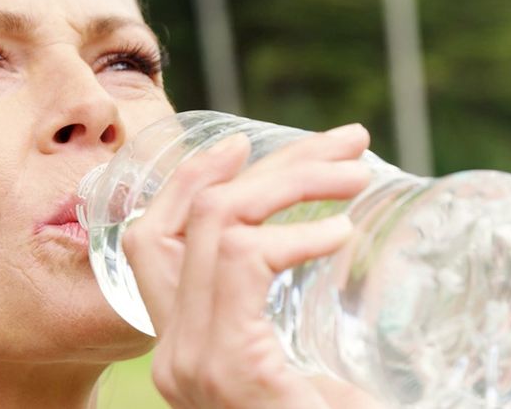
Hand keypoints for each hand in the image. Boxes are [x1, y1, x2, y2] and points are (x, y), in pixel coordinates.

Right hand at [122, 123, 377, 408]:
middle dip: (268, 165)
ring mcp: (192, 361)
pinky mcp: (229, 367)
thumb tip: (327, 232)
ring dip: (290, 183)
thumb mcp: (290, 365)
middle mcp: (172, 350)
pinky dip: (294, 235)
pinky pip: (241, 261)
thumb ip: (275, 313)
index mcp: (181, 344)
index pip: (152, 238)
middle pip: (190, 217)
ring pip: (216, 223)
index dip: (187, 180)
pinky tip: (339, 236)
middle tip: (346, 143)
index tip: (240, 143)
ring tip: (358, 178)